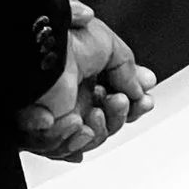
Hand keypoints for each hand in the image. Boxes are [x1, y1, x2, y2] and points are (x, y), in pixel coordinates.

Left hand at [17, 0, 158, 161]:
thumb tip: (143, 87)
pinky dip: (74, 138)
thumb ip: (128, 68)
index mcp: (89, 78)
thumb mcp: (109, 46)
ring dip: (102, 128)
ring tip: (97, 110)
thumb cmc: (67, 40)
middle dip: (121, 116)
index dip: (134, 106)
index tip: (145, 101)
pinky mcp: (44, 130)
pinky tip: (76, 121)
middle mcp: (75, 97)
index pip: (118, 104)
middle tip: (120, 100)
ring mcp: (60, 115)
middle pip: (109, 125)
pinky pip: (64, 149)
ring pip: (92, 139)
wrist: (43, 50)